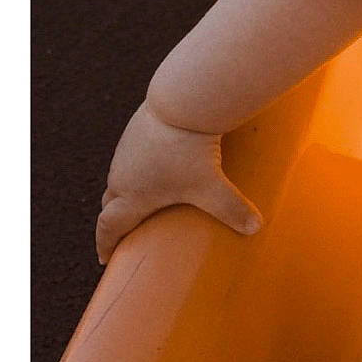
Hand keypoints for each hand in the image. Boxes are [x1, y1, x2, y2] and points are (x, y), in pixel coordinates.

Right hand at [95, 101, 262, 264]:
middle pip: (111, 203)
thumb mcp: (212, 185)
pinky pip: (133, 154)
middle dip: (115, 219)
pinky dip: (139, 166)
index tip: (105, 258)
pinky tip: (157, 163)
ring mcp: (127, 150)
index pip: (109, 226)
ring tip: (145, 198)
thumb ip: (233, 209)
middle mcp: (122, 175)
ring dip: (127, 190)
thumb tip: (256, 228)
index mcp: (132, 195)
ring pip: (122, 176)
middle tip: (125, 232)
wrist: (180, 103)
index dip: (106, 243)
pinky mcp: (138, 130)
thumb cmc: (189, 150)